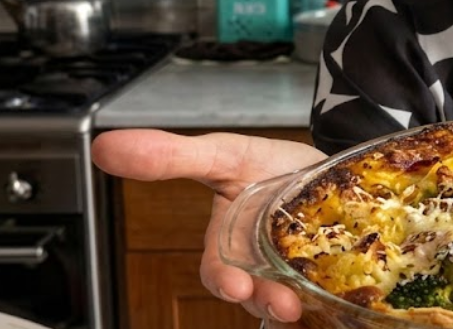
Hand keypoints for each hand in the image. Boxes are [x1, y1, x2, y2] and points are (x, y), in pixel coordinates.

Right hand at [92, 129, 326, 324]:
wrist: (326, 163)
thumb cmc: (271, 163)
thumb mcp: (223, 152)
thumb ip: (170, 156)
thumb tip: (105, 147)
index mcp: (231, 241)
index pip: (218, 270)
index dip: (223, 280)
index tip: (235, 285)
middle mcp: (262, 262)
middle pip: (258, 293)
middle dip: (266, 300)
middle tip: (281, 306)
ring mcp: (298, 268)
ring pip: (291, 296)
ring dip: (296, 302)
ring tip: (303, 305)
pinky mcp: (333, 269)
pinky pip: (331, 288)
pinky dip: (335, 291)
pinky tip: (346, 290)